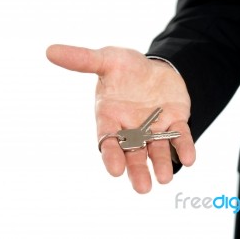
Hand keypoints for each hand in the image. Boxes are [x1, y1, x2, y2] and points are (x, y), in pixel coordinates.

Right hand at [46, 44, 195, 192]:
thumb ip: (83, 59)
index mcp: (111, 118)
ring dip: (161, 165)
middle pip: (133, 154)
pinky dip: (184, 147)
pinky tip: (189, 159)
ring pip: (157, 150)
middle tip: (143, 188)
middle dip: (137, 170)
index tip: (115, 170)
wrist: (154, 67)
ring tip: (165, 178)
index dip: (112, 155)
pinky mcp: (175, 123)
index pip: (109, 141)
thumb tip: (50, 50)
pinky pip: (180, 137)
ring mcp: (154, 128)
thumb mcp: (106, 60)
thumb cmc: (125, 68)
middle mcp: (132, 128)